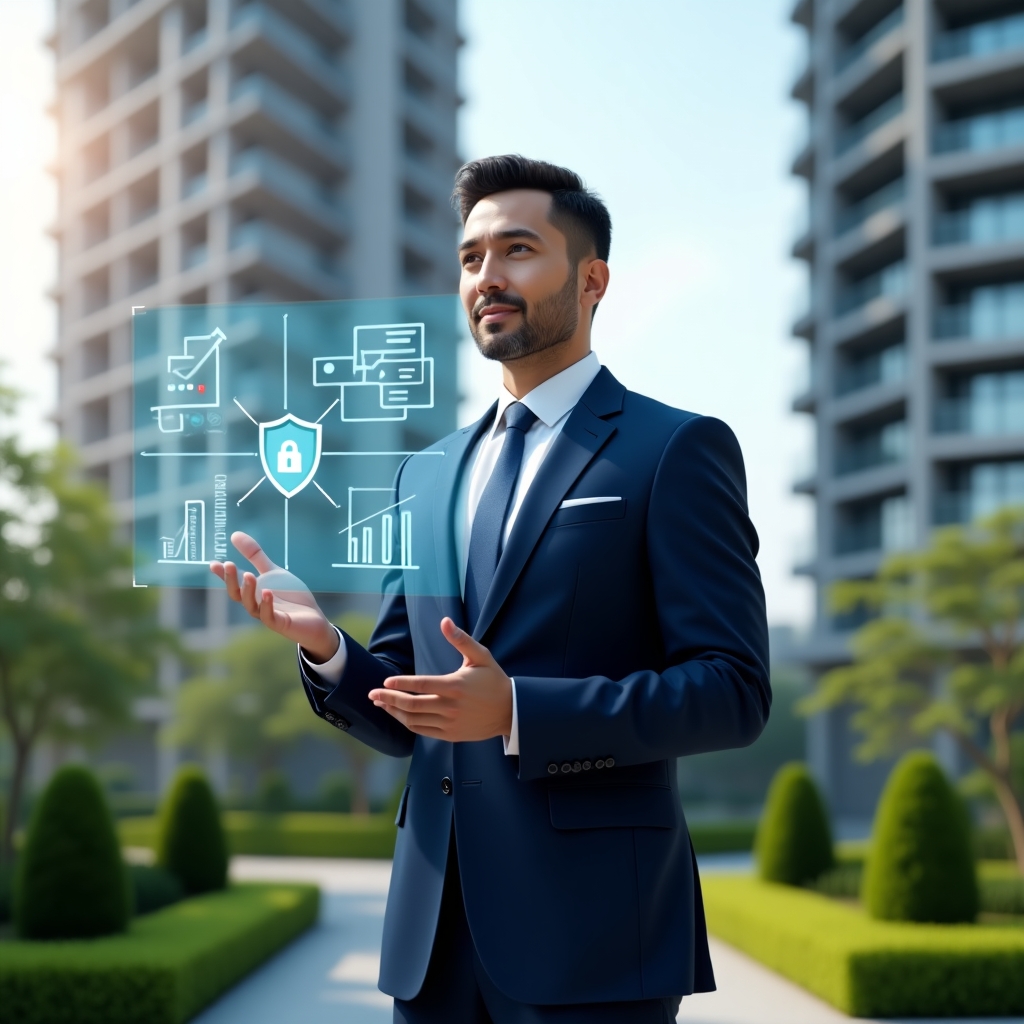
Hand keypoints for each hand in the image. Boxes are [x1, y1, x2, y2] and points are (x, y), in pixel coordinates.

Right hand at [209, 531, 338, 661]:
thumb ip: (255, 556)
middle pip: (237, 595)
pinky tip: (267, 592)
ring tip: (248, 575)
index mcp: (253, 592)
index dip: (223, 574)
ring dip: (248, 591)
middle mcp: (256, 604)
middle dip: (231, 581)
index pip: (234, 583)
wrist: (313, 618)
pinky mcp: (280, 623)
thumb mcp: (273, 572)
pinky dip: (267, 604)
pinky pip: (269, 616)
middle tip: (228, 565)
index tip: (214, 563)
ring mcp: (267, 614)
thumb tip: (234, 534)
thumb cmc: (291, 596)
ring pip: (251, 606)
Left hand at [368, 618, 512, 741]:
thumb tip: (445, 621)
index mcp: (455, 686)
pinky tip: (399, 715)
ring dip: (395, 712)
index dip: (400, 684)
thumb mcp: (481, 656)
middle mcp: (450, 707)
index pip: (421, 685)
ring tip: (381, 704)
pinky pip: (423, 731)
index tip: (384, 682)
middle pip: (412, 705)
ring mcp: (450, 723)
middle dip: (388, 699)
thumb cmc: (494, 680)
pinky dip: (408, 724)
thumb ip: (461, 639)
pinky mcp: (450, 735)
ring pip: (414, 720)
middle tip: (372, 695)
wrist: (510, 710)